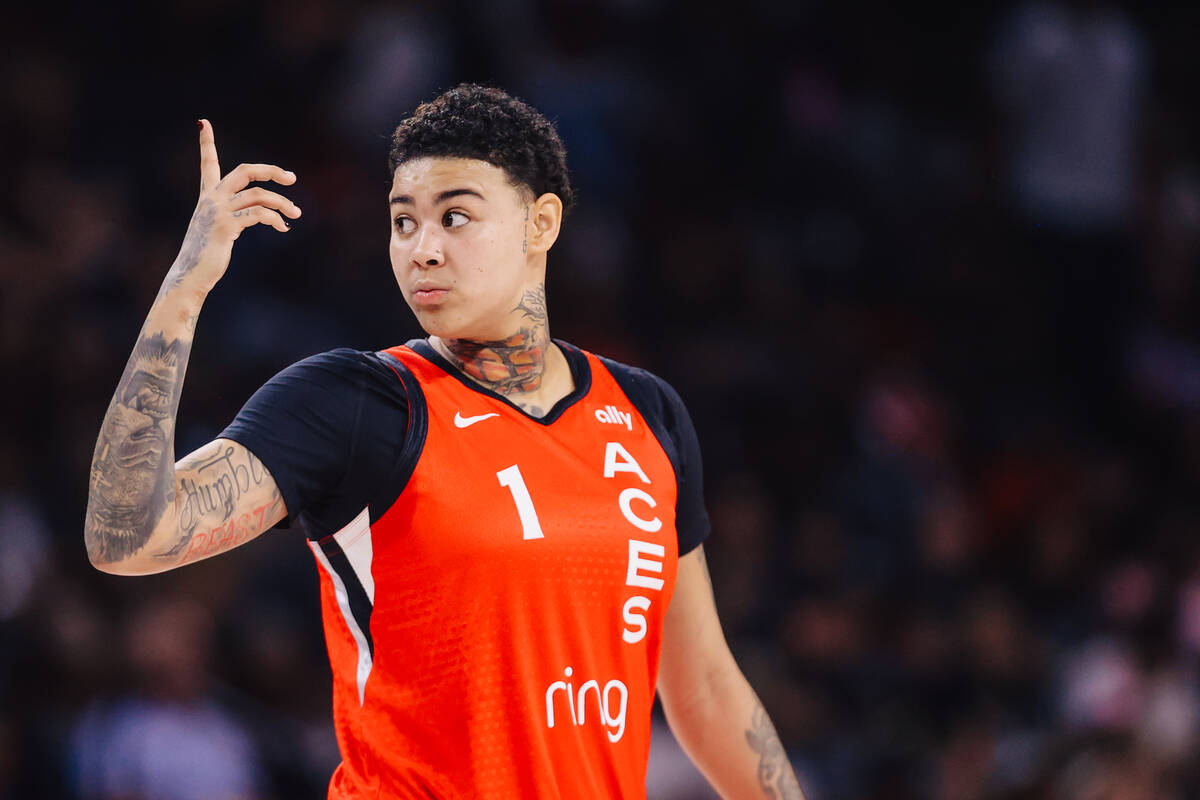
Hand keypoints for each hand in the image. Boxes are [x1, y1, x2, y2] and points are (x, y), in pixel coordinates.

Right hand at [167, 119, 302, 294]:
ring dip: (282, 203)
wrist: (190, 276)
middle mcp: (211, 199)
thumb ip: (234, 215)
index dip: (206, 143)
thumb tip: (260, 213)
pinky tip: (283, 228)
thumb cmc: (206, 257)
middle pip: (245, 171)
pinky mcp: (226, 226)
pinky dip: (275, 219)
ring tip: (296, 214)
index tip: (203, 122)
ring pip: (258, 194)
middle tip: (292, 179)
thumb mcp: (218, 230)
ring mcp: (218, 211)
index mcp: (207, 197)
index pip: (208, 164)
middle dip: (271, 171)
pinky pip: (258, 214)